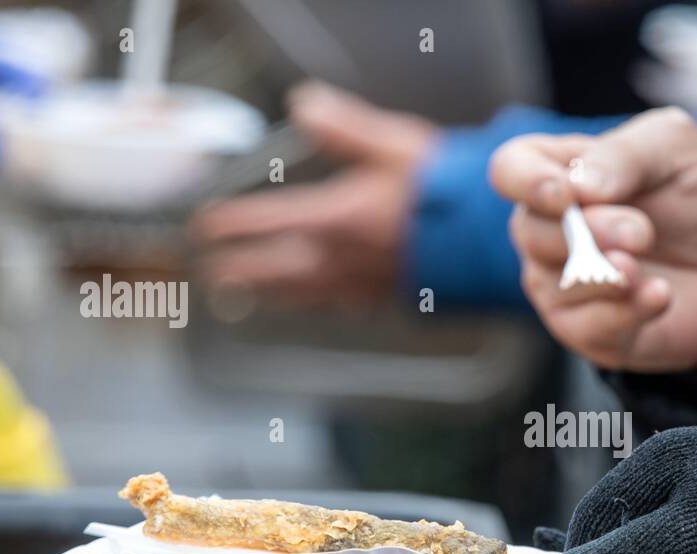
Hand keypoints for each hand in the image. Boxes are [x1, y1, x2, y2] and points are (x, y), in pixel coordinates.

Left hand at [190, 81, 439, 306]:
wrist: (489, 241)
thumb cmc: (446, 192)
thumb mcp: (393, 145)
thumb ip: (345, 129)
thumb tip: (304, 105)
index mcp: (337, 219)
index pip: (270, 222)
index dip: (234, 224)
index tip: (208, 226)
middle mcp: (342, 258)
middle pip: (276, 268)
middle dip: (241, 269)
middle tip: (214, 273)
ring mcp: (364, 283)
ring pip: (302, 293)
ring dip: (270, 294)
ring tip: (247, 297)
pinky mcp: (387, 297)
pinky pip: (339, 304)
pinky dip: (316, 303)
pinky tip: (315, 302)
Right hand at [491, 107, 696, 372]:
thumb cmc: (695, 198)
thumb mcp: (675, 149)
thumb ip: (625, 154)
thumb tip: (580, 187)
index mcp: (557, 173)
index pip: (511, 169)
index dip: (528, 182)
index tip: (567, 195)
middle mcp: (546, 230)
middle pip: (531, 231)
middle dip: (589, 232)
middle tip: (641, 233)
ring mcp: (561, 285)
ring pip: (556, 285)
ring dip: (608, 276)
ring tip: (647, 269)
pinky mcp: (588, 331)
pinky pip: (588, 328)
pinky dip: (626, 312)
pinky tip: (660, 296)